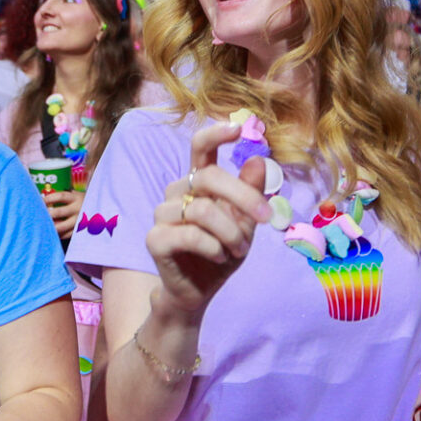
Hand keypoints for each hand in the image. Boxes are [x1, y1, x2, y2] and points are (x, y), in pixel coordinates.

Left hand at [43, 191, 82, 240]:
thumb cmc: (83, 202)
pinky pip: (66, 235)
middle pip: (60, 212)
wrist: (101, 212)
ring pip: (62, 226)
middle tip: (38, 215)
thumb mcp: (76, 196)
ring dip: (51, 226)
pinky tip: (52, 232)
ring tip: (43, 225)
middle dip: (48, 214)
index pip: (61, 196)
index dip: (50, 198)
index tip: (41, 200)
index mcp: (76, 198)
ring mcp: (79, 221)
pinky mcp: (80, 231)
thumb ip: (64, 197)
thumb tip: (43, 197)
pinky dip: (58, 234)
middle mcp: (78, 209)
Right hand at [145, 123, 269, 318]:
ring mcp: (162, 214)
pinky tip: (220, 257)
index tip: (237, 128)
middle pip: (209, 176)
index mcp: (197, 183)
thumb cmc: (221, 252)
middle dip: (243, 197)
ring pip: (203, 210)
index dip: (215, 134)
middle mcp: (177, 192)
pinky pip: (190, 235)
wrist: (199, 292)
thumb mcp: (245, 224)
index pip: (199, 148)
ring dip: (231, 232)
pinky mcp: (155, 239)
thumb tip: (259, 161)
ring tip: (239, 250)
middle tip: (265, 218)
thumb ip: (251, 195)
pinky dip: (213, 247)